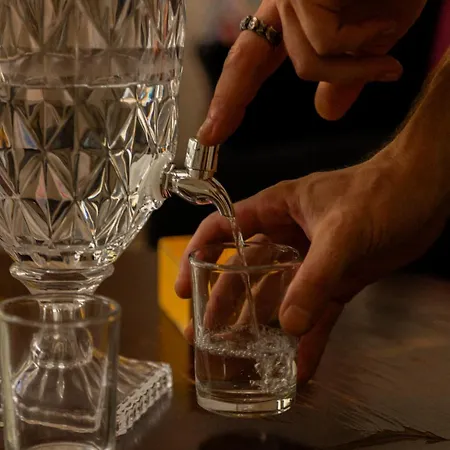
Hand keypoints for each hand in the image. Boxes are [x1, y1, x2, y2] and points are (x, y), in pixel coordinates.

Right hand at [176, 145, 447, 382]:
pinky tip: (298, 361)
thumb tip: (288, 324)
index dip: (197, 255)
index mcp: (276, 210)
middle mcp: (287, 235)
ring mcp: (310, 259)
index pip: (222, 228)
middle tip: (207, 333)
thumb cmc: (383, 193)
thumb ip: (315, 279)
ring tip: (242, 354)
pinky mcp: (335, 279)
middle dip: (224, 301)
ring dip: (260, 323)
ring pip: (275, 294)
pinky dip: (307, 335)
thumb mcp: (343, 233)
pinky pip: (314, 310)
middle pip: (243, 270)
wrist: (426, 194)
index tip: (183, 287)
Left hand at [198, 0, 426, 144]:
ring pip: (305, 62)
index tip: (211, 132)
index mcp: (294, 14)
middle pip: (249, 61)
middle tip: (209, 136)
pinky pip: (326, 42)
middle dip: (229, 102)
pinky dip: (363, 45)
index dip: (230, 96)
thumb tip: (326, 113)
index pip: (251, 60)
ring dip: (354, 69)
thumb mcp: (373, 39)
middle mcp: (283, 0)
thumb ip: (344, 77)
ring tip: (388, 58)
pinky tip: (387, 24)